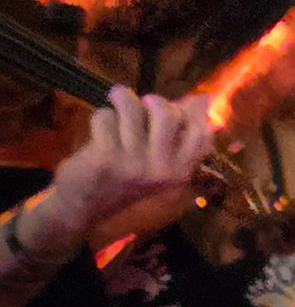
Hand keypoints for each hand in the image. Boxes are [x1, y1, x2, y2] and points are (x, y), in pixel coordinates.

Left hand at [47, 88, 211, 236]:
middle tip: (141, 105)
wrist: (80, 209)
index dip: (189, 113)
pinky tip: (98, 132)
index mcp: (177, 172)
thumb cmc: (122, 178)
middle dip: (152, 102)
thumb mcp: (155, 161)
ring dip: (121, 102)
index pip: (200, 134)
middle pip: (167, 113)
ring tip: (116, 105)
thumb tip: (203, 98)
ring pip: (132, 108)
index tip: (172, 109)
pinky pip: (107, 117)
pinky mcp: (106, 157)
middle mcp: (159, 169)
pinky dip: (100, 118)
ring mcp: (133, 164)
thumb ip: (178, 131)